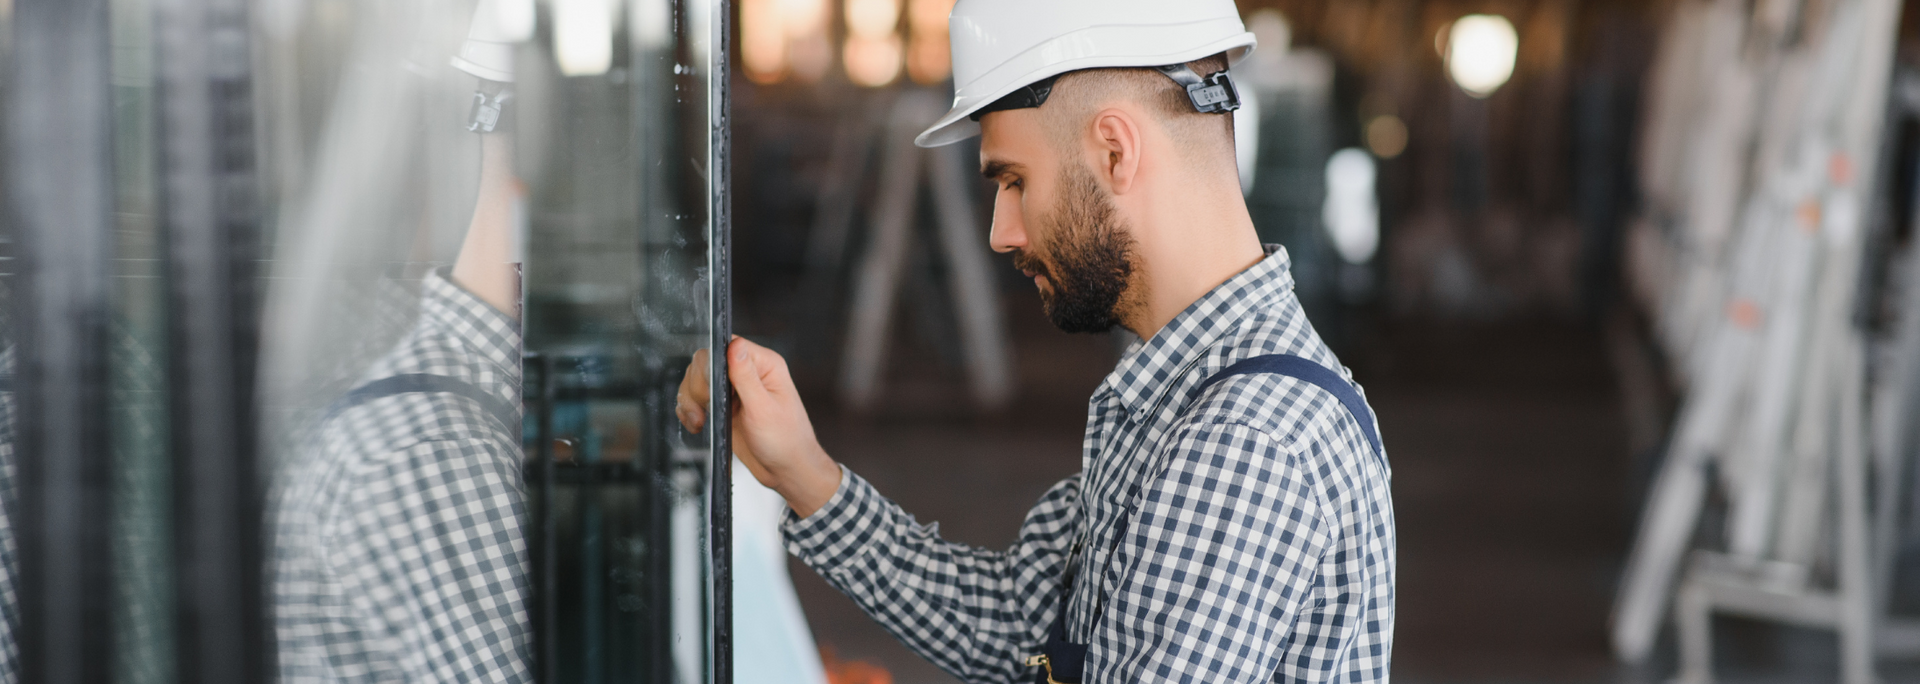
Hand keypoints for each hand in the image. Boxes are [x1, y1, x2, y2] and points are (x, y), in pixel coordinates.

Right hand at [676, 337, 841, 516]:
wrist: (786, 470)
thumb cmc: (786, 442)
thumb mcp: (764, 409)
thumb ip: (746, 377)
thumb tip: (734, 346)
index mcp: (765, 365)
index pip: (727, 346)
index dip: (712, 366)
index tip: (712, 390)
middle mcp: (749, 373)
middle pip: (706, 362)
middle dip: (698, 386)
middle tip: (706, 409)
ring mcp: (734, 390)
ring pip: (696, 379)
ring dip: (690, 400)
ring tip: (699, 421)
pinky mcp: (724, 406)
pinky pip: (695, 398)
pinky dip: (689, 410)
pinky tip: (697, 423)